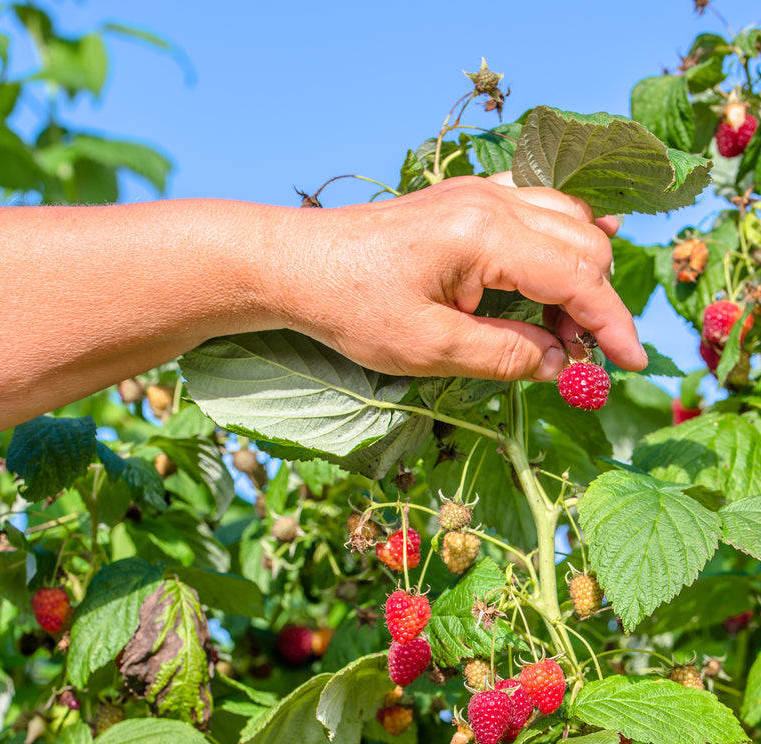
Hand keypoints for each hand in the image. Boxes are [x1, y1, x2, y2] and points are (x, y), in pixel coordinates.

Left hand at [276, 173, 645, 380]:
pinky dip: (560, 244)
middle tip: (579, 361)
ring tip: (561, 332)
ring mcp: (480, 192)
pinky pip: (538, 209)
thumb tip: (560, 365)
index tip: (630, 365)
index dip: (611, 325)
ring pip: (568, 221)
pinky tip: (558, 275)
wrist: (297, 265)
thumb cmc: (351, 308)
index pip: (577, 276)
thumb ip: (503, 356)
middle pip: (584, 244)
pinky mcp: (467, 199)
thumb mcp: (429, 349)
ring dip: (579, 276)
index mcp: (484, 234)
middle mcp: (491, 200)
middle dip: (595, 304)